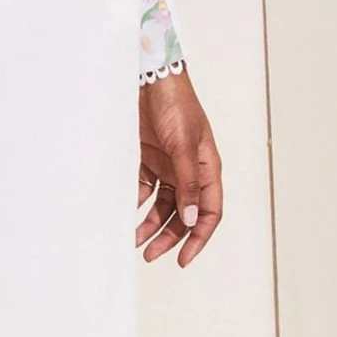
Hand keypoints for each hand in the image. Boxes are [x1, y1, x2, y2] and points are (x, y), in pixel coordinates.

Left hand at [136, 69, 221, 265]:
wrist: (148, 78)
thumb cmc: (174, 104)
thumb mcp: (183, 145)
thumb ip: (187, 183)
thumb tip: (192, 219)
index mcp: (207, 168)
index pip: (210, 212)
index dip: (199, 237)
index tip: (183, 259)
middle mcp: (189, 170)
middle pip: (184, 214)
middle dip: (169, 236)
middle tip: (149, 254)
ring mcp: (168, 165)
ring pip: (162, 205)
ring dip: (150, 223)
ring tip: (134, 239)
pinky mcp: (146, 159)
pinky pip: (143, 189)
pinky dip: (136, 203)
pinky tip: (126, 212)